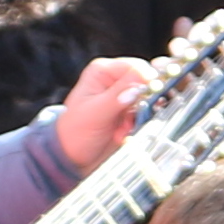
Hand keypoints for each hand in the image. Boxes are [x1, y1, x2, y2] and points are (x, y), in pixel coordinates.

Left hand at [52, 54, 153, 173]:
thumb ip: (116, 98)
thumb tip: (138, 87)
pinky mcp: (129, 111)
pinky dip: (138, 124)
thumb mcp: (95, 114)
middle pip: (146, 81)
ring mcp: (123, 96)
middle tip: (132, 117)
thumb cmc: (75, 132)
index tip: (148, 96)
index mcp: (102, 71)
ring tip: (122, 128)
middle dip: (143, 101)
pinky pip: (146, 113)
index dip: (146, 80)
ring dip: (139, 116)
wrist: (74, 157)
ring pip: (149, 99)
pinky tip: (121, 133)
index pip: (134, 67)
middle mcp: (114, 80)